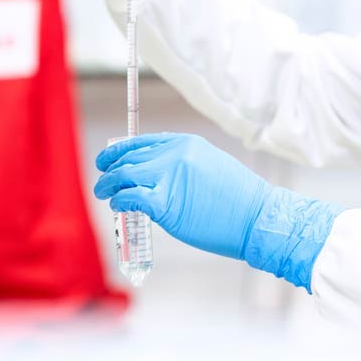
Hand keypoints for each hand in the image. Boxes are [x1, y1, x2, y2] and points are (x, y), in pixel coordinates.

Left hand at [95, 133, 345, 290]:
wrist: (257, 218)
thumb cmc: (238, 199)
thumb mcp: (211, 165)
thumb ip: (183, 164)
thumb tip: (158, 173)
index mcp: (185, 143)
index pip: (142, 142)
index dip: (120, 151)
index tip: (109, 160)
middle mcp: (174, 155)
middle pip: (129, 158)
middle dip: (110, 169)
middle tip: (103, 181)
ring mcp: (169, 178)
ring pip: (124, 176)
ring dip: (109, 185)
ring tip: (105, 193)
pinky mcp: (166, 204)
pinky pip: (130, 198)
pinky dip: (120, 201)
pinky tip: (119, 206)